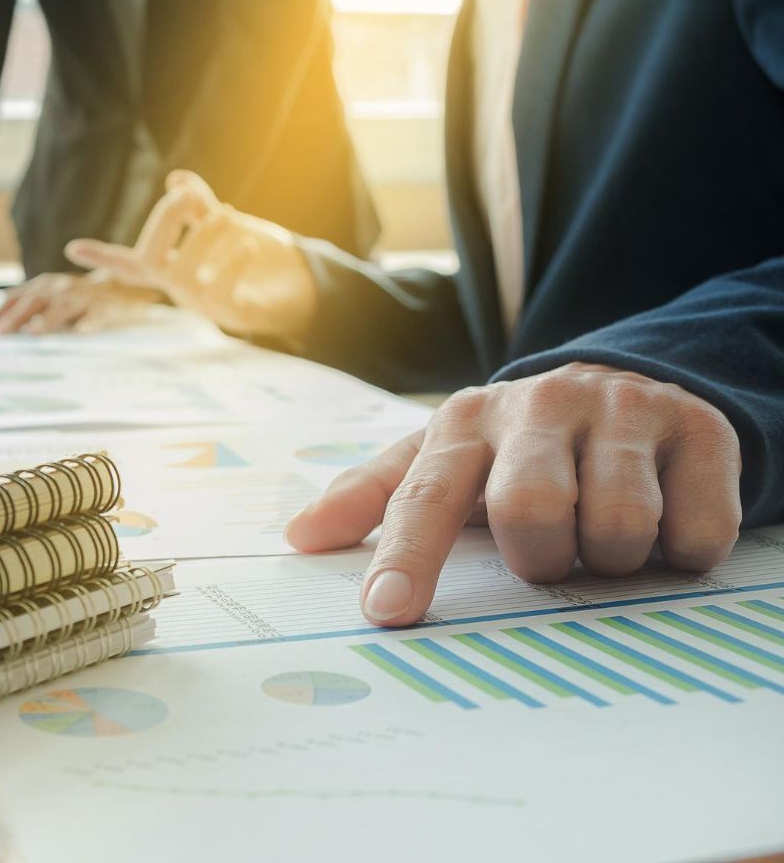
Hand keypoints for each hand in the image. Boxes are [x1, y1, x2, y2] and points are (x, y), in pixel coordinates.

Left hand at [0, 272, 162, 333]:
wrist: (128, 290)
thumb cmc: (85, 298)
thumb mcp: (55, 297)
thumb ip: (31, 305)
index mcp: (49, 286)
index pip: (19, 297)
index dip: (0, 311)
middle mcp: (64, 288)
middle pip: (36, 301)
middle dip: (16, 317)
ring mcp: (86, 297)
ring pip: (65, 306)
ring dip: (48, 319)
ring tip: (33, 332)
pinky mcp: (108, 308)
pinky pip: (99, 316)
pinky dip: (90, 322)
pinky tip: (81, 331)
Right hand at [64, 170, 317, 341]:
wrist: (301, 287)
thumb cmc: (255, 257)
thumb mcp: (224, 224)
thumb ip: (199, 205)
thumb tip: (176, 178)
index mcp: (171, 267)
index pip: (129, 263)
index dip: (101, 256)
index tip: (72, 248)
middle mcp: (179, 289)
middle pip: (151, 258)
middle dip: (164, 221)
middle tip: (186, 195)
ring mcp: (203, 305)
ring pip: (187, 270)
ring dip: (207, 234)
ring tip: (229, 215)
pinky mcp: (231, 315)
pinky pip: (221, 287)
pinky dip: (232, 259)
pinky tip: (248, 243)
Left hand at [286, 364, 742, 626]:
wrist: (624, 383)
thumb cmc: (515, 446)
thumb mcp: (442, 458)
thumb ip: (371, 497)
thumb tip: (297, 536)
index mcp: (465, 423)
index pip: (426, 495)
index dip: (407, 557)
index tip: (387, 613)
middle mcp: (539, 407)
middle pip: (531, 511)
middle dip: (541, 557)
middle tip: (548, 552)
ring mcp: (622, 411)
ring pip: (618, 525)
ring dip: (611, 557)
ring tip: (602, 534)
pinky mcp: (699, 429)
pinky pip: (695, 532)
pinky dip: (681, 551)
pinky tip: (665, 523)